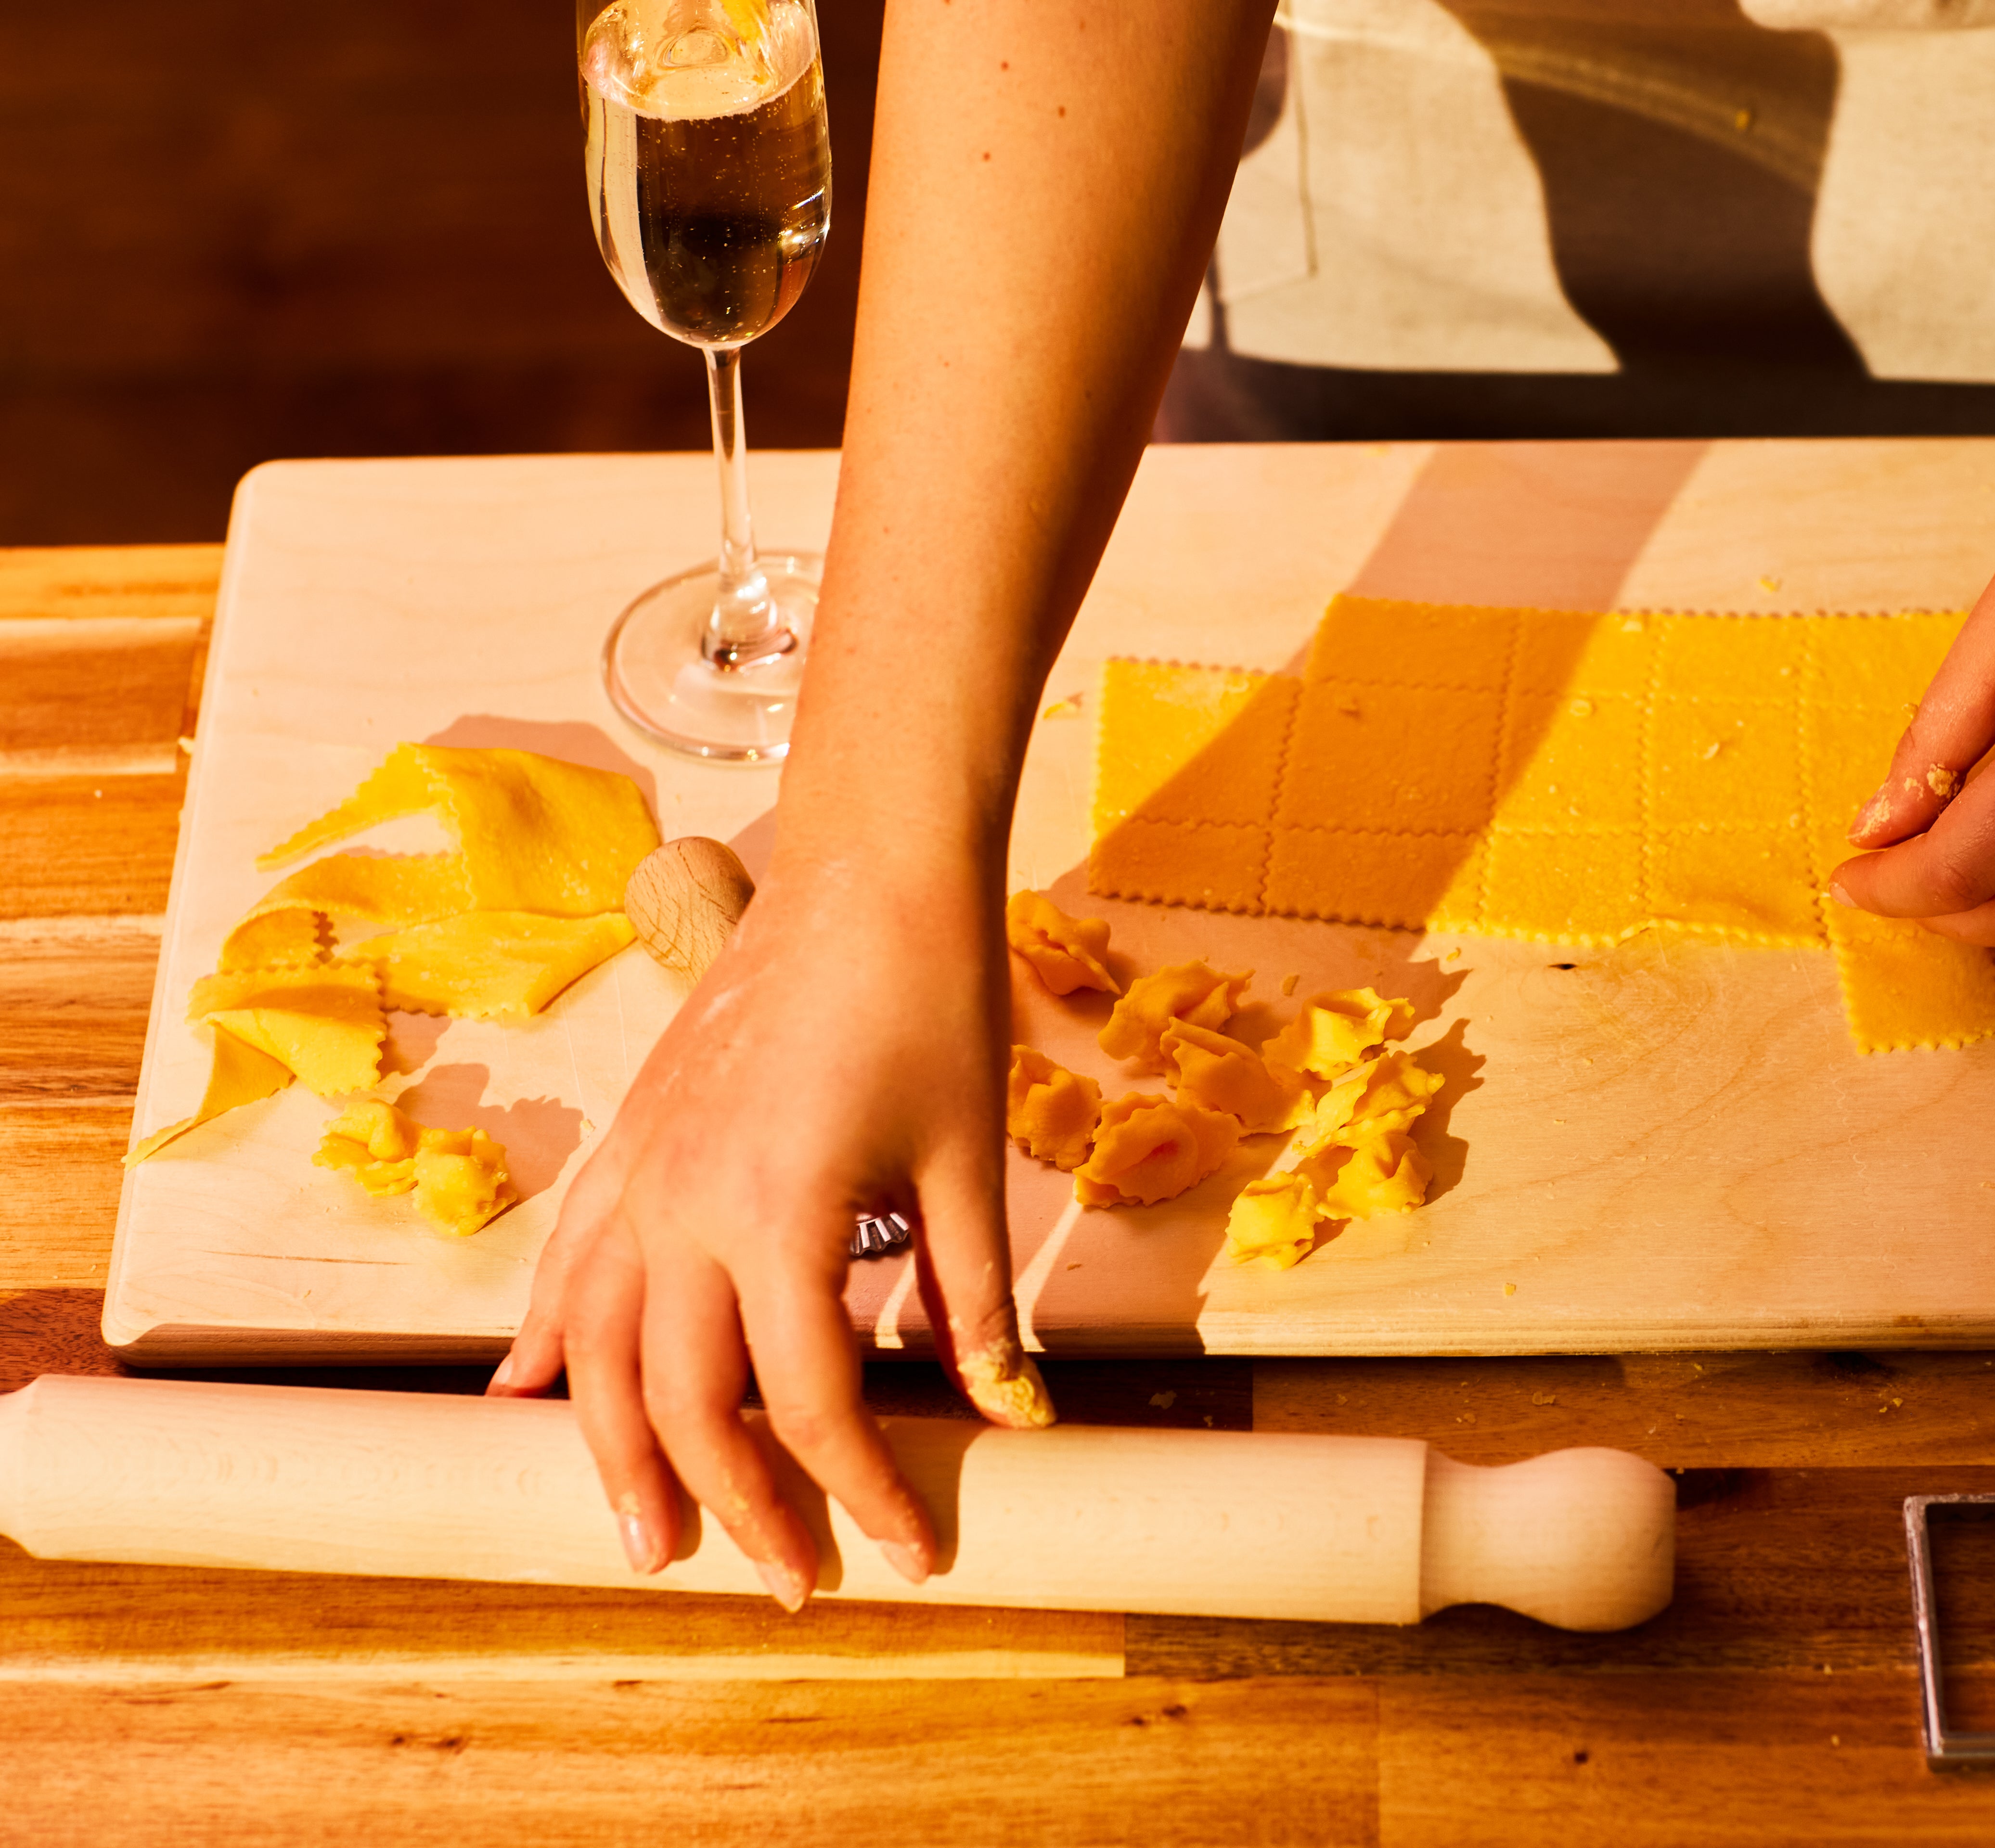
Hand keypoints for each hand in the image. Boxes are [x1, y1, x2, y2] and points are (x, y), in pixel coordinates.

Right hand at [488, 856, 1049, 1607]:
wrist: (870, 875)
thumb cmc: (933, 1003)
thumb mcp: (966, 1164)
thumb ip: (973, 1301)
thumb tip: (1008, 1415)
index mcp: (782, 1217)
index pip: (812, 1402)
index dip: (865, 1493)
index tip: (913, 1553)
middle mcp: (685, 1205)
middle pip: (685, 1399)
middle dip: (736, 1506)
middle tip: (788, 1579)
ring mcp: (640, 1170)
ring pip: (595, 1348)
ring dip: (615, 1454)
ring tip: (648, 1538)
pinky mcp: (626, 1138)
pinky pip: (566, 1262)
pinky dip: (544, 1339)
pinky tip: (525, 1397)